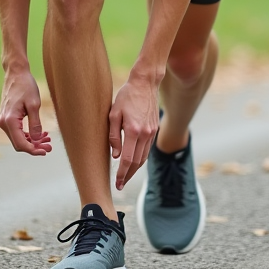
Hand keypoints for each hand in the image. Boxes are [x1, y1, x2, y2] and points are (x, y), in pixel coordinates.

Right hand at [0, 70, 50, 155]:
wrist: (16, 73)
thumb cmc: (25, 86)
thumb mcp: (34, 105)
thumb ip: (35, 124)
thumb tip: (37, 140)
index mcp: (9, 121)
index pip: (21, 144)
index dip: (34, 150)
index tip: (46, 151)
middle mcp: (3, 123)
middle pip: (19, 144)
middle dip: (34, 147)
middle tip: (50, 146)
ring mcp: (4, 120)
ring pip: (18, 138)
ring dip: (32, 141)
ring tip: (47, 139)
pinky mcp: (7, 117)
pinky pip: (17, 131)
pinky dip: (28, 134)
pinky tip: (40, 133)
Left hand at [107, 74, 159, 190]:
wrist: (145, 83)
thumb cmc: (126, 96)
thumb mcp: (113, 114)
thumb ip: (114, 136)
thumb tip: (116, 156)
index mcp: (133, 131)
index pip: (128, 159)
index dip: (122, 174)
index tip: (117, 183)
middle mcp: (145, 134)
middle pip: (138, 162)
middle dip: (129, 175)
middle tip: (120, 185)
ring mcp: (152, 132)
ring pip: (144, 157)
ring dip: (135, 169)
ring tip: (126, 176)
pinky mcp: (155, 129)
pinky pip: (148, 148)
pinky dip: (141, 158)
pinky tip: (134, 161)